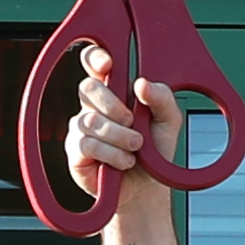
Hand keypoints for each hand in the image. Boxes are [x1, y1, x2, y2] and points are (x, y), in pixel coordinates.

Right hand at [69, 49, 185, 209]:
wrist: (147, 187)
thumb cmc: (154, 151)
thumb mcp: (169, 121)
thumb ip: (162, 98)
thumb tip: (143, 84)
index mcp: (114, 90)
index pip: (94, 63)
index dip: (95, 57)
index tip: (108, 64)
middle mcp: (94, 105)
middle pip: (88, 87)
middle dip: (113, 105)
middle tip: (132, 123)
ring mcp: (81, 127)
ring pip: (90, 120)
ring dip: (119, 136)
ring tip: (135, 148)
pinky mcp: (75, 150)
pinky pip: (86, 144)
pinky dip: (111, 154)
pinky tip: (123, 161)